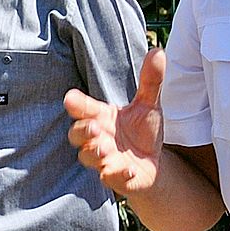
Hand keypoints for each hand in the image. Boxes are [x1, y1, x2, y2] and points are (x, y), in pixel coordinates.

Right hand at [66, 48, 167, 195]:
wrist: (152, 166)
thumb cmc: (142, 133)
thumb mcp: (149, 105)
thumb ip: (151, 81)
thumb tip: (158, 51)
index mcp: (102, 117)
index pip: (83, 109)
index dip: (76, 104)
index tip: (71, 99)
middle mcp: (98, 138)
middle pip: (77, 134)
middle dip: (82, 130)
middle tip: (94, 127)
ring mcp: (104, 160)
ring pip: (88, 157)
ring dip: (94, 153)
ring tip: (105, 149)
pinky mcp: (116, 179)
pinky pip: (112, 179)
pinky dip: (119, 175)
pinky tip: (130, 170)